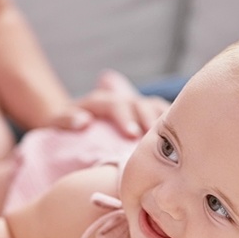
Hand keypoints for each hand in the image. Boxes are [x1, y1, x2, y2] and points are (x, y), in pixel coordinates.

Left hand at [48, 70, 168, 138]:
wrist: (73, 120)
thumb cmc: (64, 126)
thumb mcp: (55, 121)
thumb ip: (65, 119)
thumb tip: (83, 121)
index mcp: (99, 100)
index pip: (114, 104)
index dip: (124, 117)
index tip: (131, 134)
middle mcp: (120, 100)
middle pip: (138, 104)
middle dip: (147, 119)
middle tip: (155, 138)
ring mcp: (135, 105)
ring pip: (154, 106)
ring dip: (164, 120)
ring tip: (175, 138)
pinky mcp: (145, 113)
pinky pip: (163, 113)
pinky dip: (172, 122)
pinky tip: (183, 138)